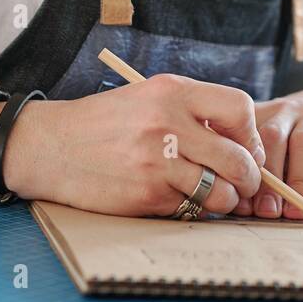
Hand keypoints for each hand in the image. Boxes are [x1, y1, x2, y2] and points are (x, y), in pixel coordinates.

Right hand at [8, 74, 266, 216]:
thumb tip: (242, 139)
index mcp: (172, 92)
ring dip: (225, 199)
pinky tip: (176, 197)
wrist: (51, 146)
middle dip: (249, 177)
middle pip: (238, 158)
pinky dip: (192, 209)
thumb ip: (192, 109)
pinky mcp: (147, 195)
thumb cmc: (104, 122)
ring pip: (221, 192)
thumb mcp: (148, 96)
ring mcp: (158, 162)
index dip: (251, 135)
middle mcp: (168, 124)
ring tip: (213, 195)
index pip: (239, 109)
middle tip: (245, 183)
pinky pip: (190, 209)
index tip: (246, 148)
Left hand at [236, 84, 302, 222]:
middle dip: (267, 176)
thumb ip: (255, 162)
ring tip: (296, 213)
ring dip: (299, 182)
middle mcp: (289, 111)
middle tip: (265, 212)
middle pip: (273, 137)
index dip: (241, 169)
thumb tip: (238, 204)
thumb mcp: (272, 134)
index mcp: (264, 113)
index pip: (245, 138)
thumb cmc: (296, 132)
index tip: (239, 203)